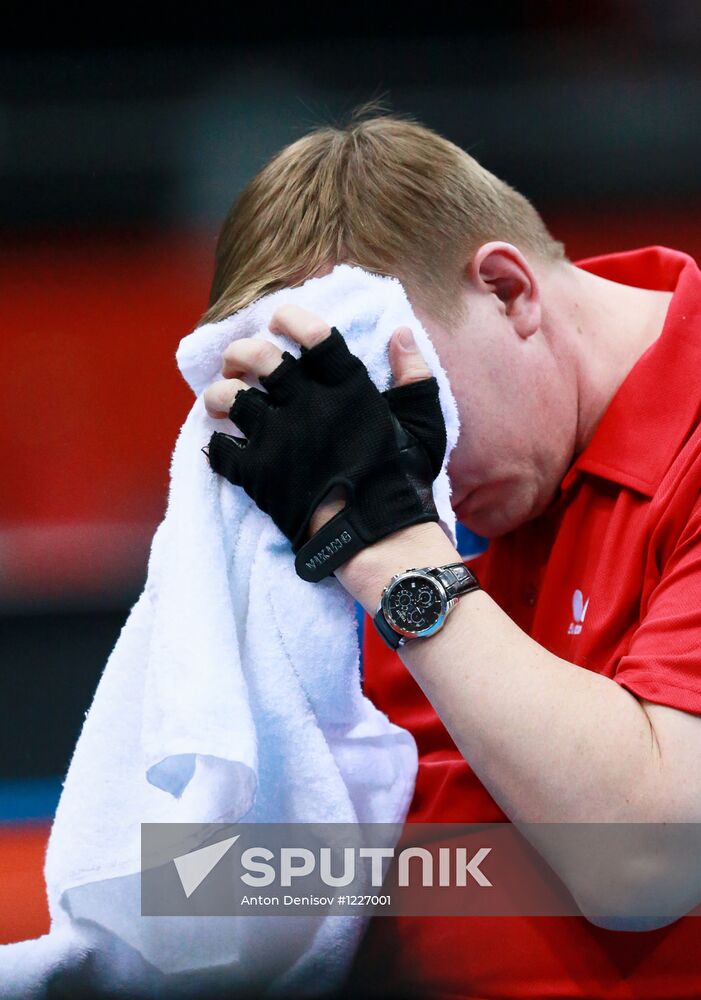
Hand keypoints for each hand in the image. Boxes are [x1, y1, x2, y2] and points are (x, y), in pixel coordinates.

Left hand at [203, 304, 446, 580]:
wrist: (379, 538)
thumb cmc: (403, 481)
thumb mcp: (423, 425)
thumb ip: (414, 377)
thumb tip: (402, 333)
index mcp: (348, 388)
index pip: (313, 334)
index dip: (289, 318)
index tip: (278, 321)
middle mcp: (309, 406)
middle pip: (259, 357)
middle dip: (240, 352)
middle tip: (237, 363)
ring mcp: (281, 440)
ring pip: (231, 398)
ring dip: (219, 395)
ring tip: (221, 404)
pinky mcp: (260, 475)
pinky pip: (221, 451)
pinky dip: (216, 447)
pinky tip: (223, 447)